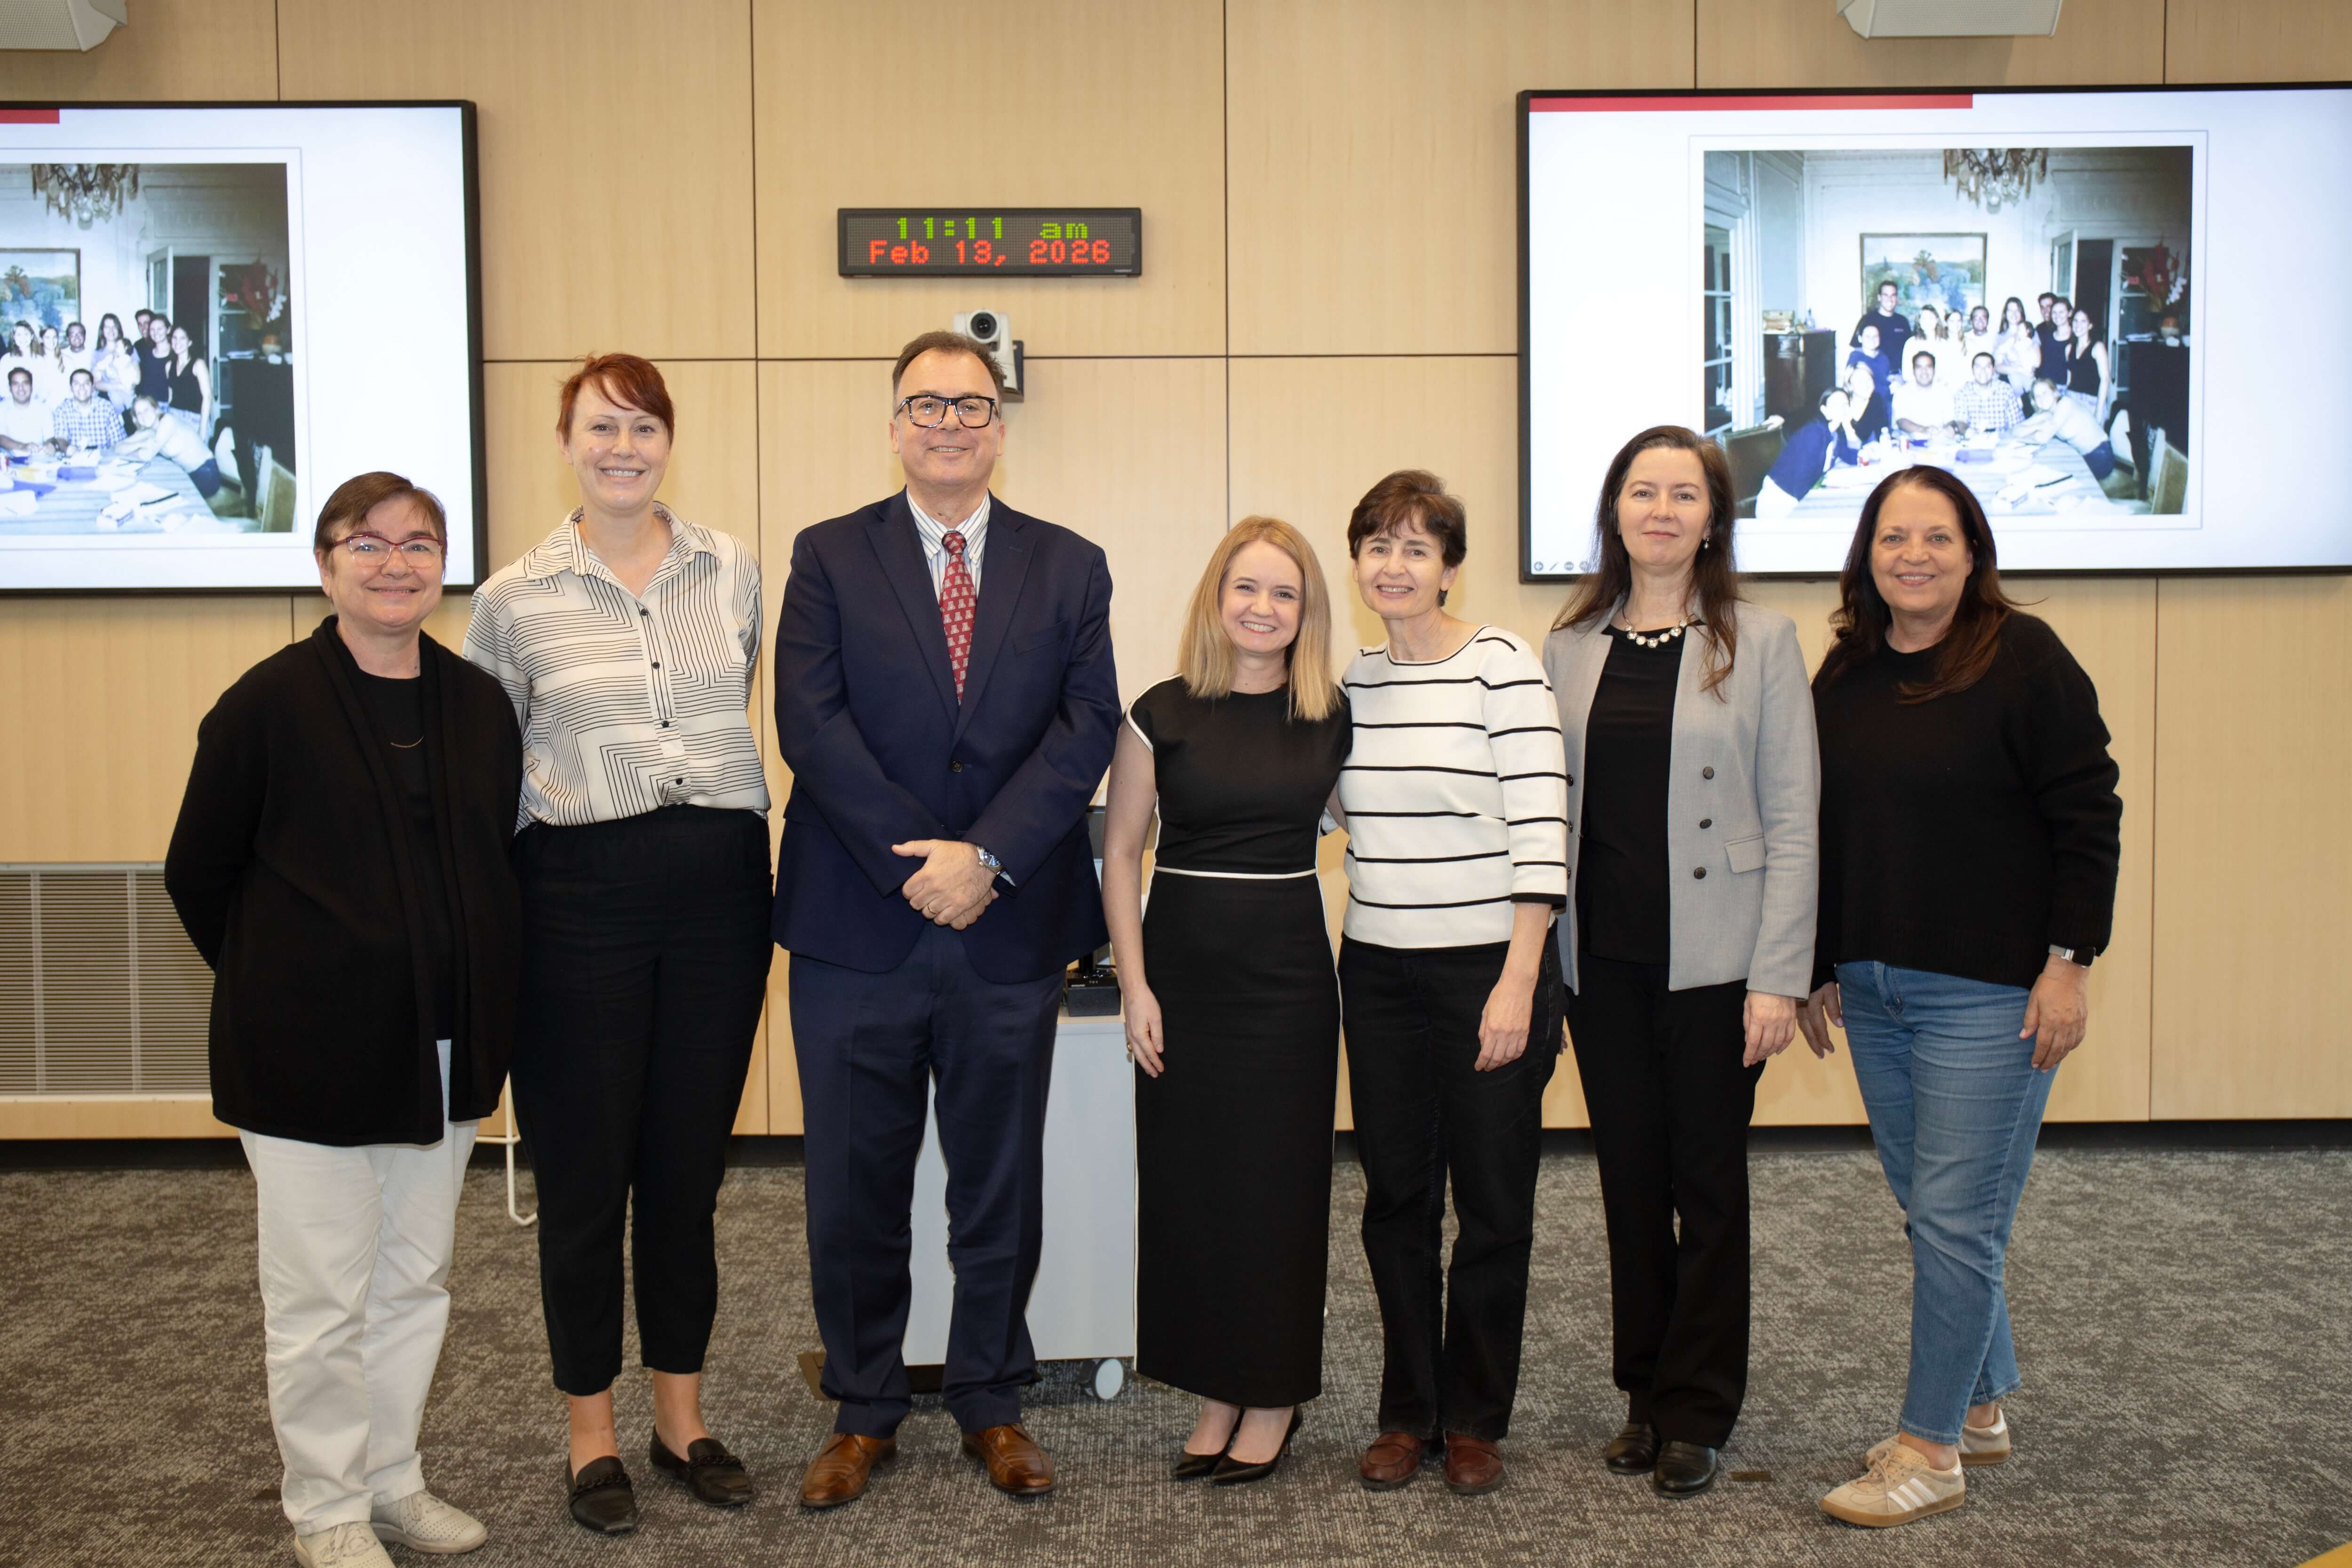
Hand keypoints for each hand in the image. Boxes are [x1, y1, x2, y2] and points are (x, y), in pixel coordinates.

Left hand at [892, 839, 995, 927]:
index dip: (909, 891)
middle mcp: (935, 888)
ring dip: (929, 909)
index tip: (914, 889)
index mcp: (926, 874)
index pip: (907, 892)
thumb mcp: (934, 845)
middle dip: (918, 900)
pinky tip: (942, 910)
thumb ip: (912, 847)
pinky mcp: (960, 906)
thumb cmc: (957, 852)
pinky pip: (942, 919)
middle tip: (924, 896)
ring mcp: (947, 898)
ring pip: (928, 913)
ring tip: (934, 903)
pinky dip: (940, 917)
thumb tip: (894, 848)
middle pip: (916, 904)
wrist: (983, 859)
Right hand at [1122, 984, 1164, 1077]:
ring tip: (1148, 1068)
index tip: (1161, 1069)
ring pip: (1135, 1052)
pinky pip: (1132, 1045)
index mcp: (1140, 1035)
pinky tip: (1140, 1054)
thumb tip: (1159, 1049)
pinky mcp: (1129, 1028)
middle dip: (1148, 1066)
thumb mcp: (1156, 1018)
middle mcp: (1132, 1036)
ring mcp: (1129, 1032)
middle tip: (1154, 1074)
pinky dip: (1137, 1053)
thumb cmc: (1145, 1001)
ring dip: (1142, 1061)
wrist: (1133, 990)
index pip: (1150, 1053)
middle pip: (1140, 1056)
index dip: (1156, 1062)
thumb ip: (1157, 1036)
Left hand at [1475, 966, 1538, 1071]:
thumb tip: (1483, 1045)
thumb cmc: (1499, 996)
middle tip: (1487, 1068)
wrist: (1517, 987)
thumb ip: (1483, 1030)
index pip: (1486, 1053)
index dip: (1481, 1063)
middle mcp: (1505, 1034)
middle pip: (1497, 1058)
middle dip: (1491, 1066)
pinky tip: (1509, 1058)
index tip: (1478, 1067)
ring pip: (1509, 1056)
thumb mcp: (1485, 1012)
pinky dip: (1514, 1056)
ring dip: (1502, 1063)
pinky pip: (1520, 1049)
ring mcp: (1517, 1033)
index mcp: (1492, 1028)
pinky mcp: (1525, 1031)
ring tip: (1497, 1064)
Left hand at [1742, 991, 1797, 1066]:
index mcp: (1758, 1018)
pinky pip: (1789, 1038)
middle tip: (1754, 1060)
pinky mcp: (1792, 1019)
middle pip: (1765, 1045)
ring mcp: (1784, 1021)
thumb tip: (1748, 1041)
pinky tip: (1777, 1051)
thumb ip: (1747, 1024)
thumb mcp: (1747, 1005)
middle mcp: (1772, 1022)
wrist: (1777, 978)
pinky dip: (1783, 1046)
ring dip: (1769, 1053)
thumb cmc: (1759, 990)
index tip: (1746, 1062)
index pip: (1753, 1042)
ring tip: (1763, 1056)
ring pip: (1777, 1044)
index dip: (1749, 1055)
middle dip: (1758, 1055)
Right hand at [1796, 981, 1841, 1058]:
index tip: (1830, 1050)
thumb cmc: (1819, 976)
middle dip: (1816, 1044)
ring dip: (1809, 1039)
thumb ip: (1834, 1007)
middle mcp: (1802, 1010)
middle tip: (1822, 1055)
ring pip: (1802, 1027)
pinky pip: (1797, 1022)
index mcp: (1812, 1007)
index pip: (1819, 1027)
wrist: (1801, 965)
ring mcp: (1796, 1008)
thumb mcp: (1829, 989)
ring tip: (1816, 1049)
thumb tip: (1840, 1025)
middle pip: (1809, 1031)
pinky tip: (1805, 1034)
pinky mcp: (1793, 1005)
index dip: (1824, 1039)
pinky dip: (1802, 1030)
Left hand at [2021, 956, 2088, 1070]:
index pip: (2043, 1045)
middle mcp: (2065, 1025)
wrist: (2069, 971)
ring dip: (2061, 1056)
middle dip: (2049, 1061)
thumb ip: (2029, 1020)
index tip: (2034, 1064)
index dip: (2039, 1056)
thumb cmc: (2048, 983)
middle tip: (2042, 1069)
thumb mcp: (2033, 1000)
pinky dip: (2073, 1046)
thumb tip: (2024, 1037)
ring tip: (2053, 1063)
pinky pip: (2079, 1037)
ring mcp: (2076, 1022)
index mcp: (2051, 1021)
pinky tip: (2067, 1049)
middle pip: (2057, 1049)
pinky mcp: (2083, 1018)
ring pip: (2069, 1045)